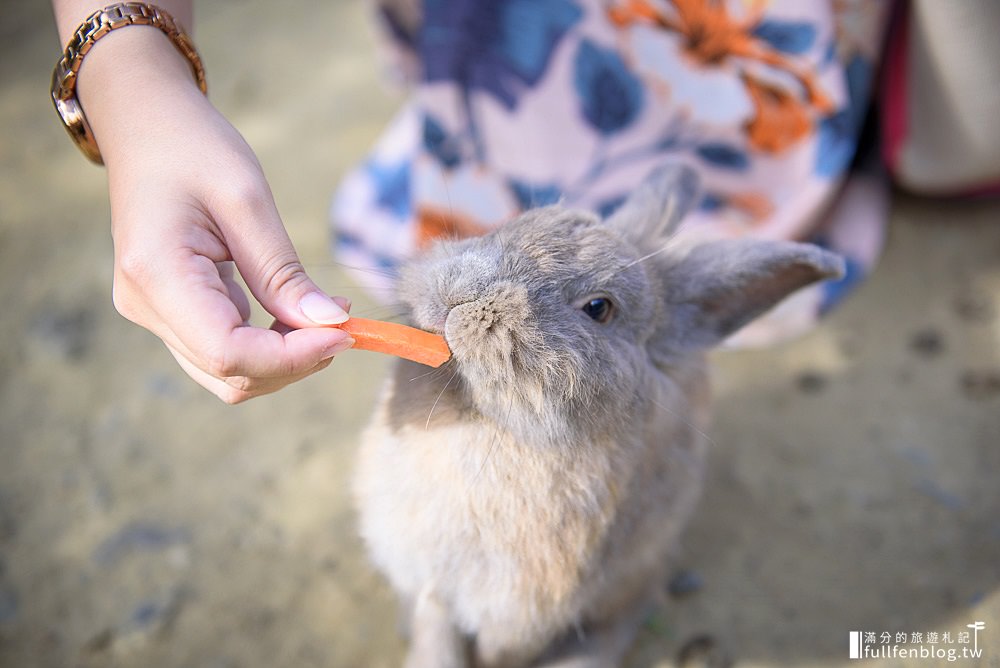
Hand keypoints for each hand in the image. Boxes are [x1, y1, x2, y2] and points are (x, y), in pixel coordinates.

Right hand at [77, 27, 353, 402]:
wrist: (144, 125)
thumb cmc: (193, 147)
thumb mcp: (248, 200)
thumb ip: (285, 272)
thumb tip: (331, 325)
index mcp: (158, 274)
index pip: (229, 352)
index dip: (292, 357)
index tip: (344, 333)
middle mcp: (146, 306)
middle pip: (230, 375)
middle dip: (294, 362)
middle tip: (343, 324)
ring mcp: (153, 314)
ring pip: (227, 374)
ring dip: (284, 359)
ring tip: (324, 318)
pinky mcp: (169, 312)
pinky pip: (223, 350)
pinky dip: (268, 344)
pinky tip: (297, 313)